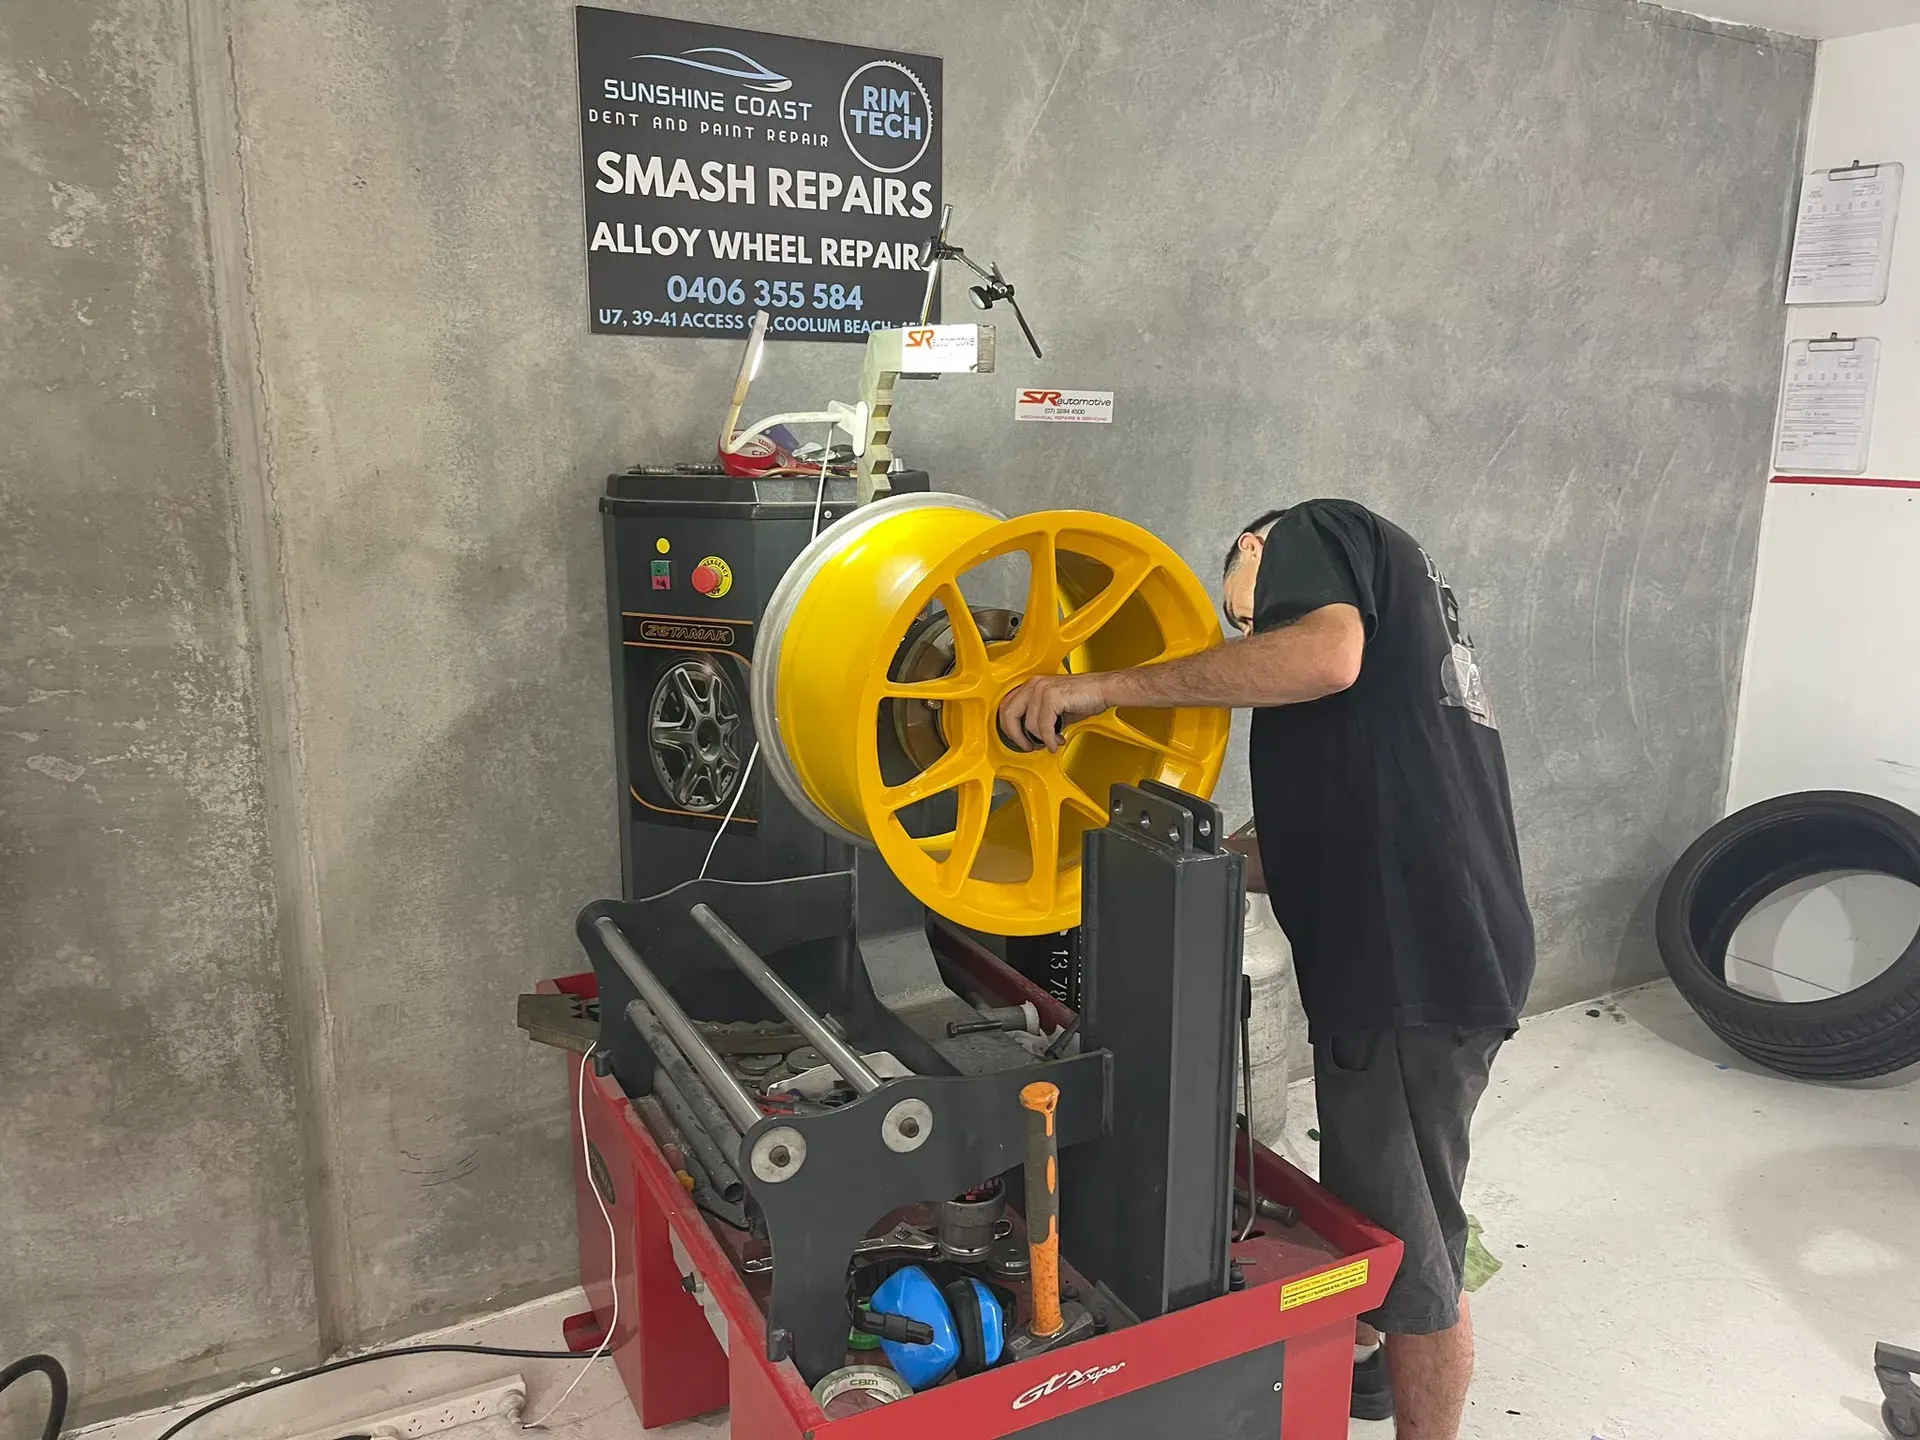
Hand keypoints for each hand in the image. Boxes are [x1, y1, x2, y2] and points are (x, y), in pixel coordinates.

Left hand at [997, 673, 1111, 752]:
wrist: (1104, 689)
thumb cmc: (1084, 696)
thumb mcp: (1056, 708)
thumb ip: (1040, 717)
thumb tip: (1032, 736)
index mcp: (1032, 685)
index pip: (1006, 706)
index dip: (1008, 727)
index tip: (1018, 739)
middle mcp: (1034, 684)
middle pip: (1009, 714)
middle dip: (1016, 736)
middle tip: (1028, 746)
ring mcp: (1042, 689)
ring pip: (1029, 724)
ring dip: (1040, 740)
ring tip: (1052, 742)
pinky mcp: (1052, 696)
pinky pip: (1044, 726)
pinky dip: (1050, 739)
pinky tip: (1056, 742)